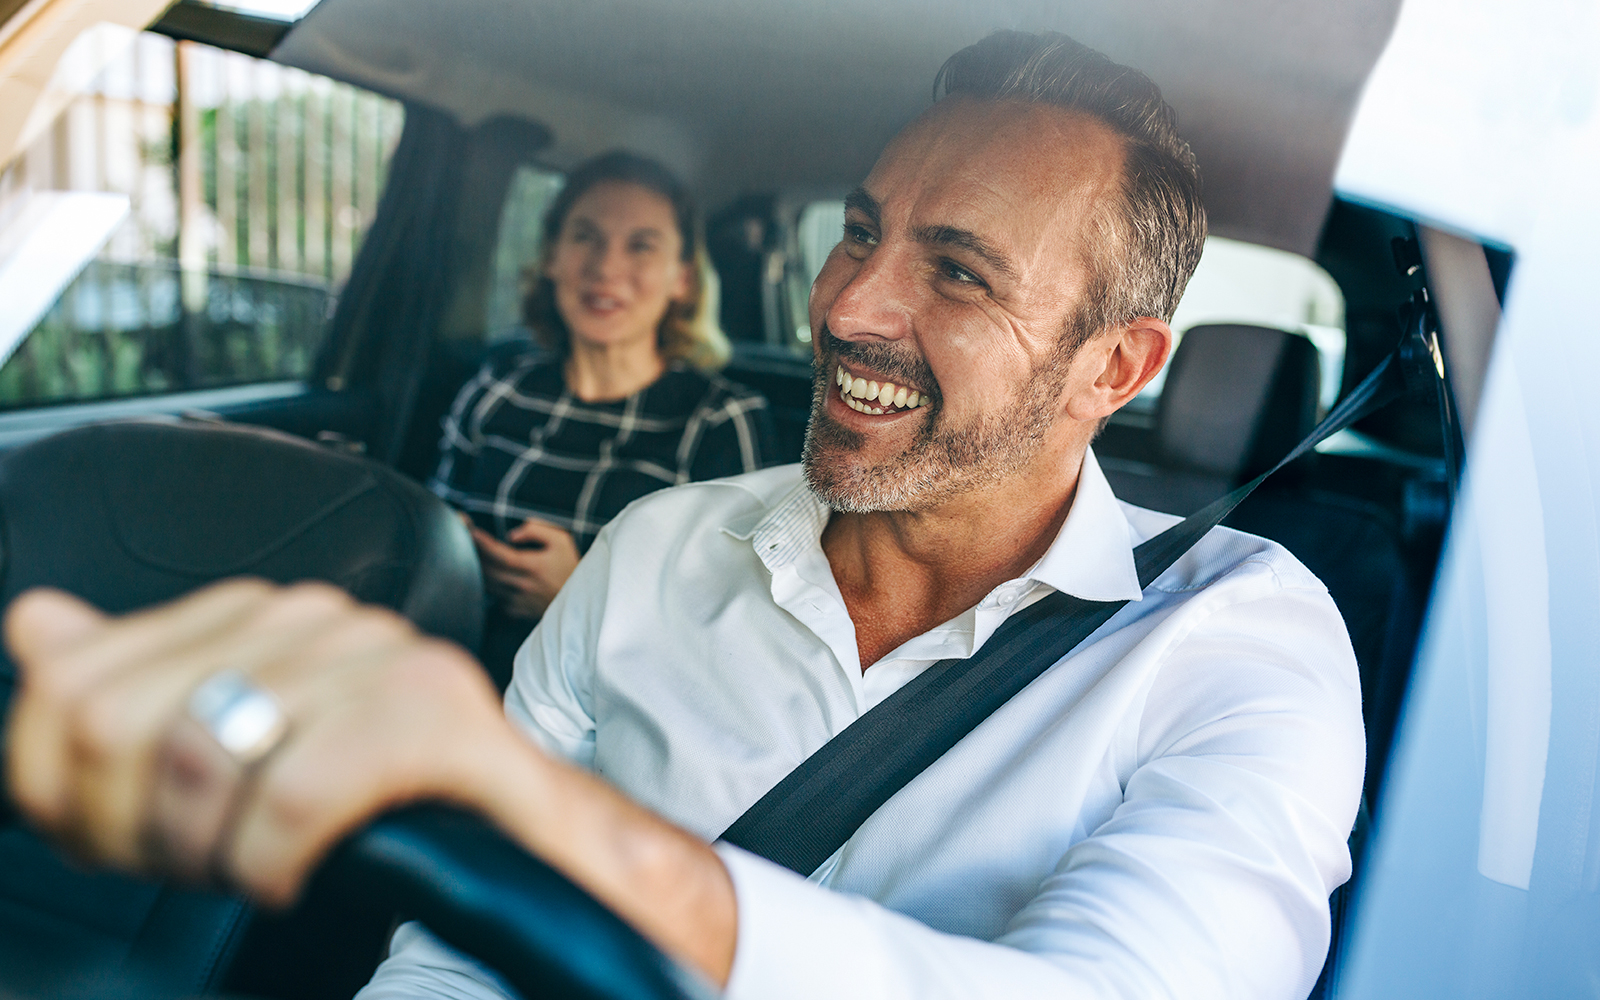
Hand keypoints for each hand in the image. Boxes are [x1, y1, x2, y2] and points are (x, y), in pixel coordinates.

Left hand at [3, 581, 514, 904]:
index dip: (71, 792)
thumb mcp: (235, 755)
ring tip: (257, 866)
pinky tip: (299, 869)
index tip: (128, 839)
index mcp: (257, 614)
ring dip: (211, 854)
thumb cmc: (387, 799)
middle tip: (196, 864)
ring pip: (199, 760)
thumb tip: (38, 625)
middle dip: (133, 829)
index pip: (75, 685)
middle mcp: (313, 616)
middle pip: (116, 723)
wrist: (526, 832)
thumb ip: (135, 688)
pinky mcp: (426, 710)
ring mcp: (374, 654)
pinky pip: (289, 798)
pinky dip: (274, 863)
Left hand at [469, 518, 579, 619]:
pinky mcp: (518, 610)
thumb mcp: (561, 541)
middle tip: (465, 540)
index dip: (482, 543)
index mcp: (533, 566)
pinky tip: (492, 577)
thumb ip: (537, 530)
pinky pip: (496, 598)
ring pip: (489, 586)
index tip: (470, 530)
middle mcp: (523, 585)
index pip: (500, 554)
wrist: (583, 598)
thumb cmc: (570, 566)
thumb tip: (512, 535)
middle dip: (474, 554)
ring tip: (473, 556)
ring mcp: (519, 600)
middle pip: (488, 571)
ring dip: (479, 570)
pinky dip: (491, 587)